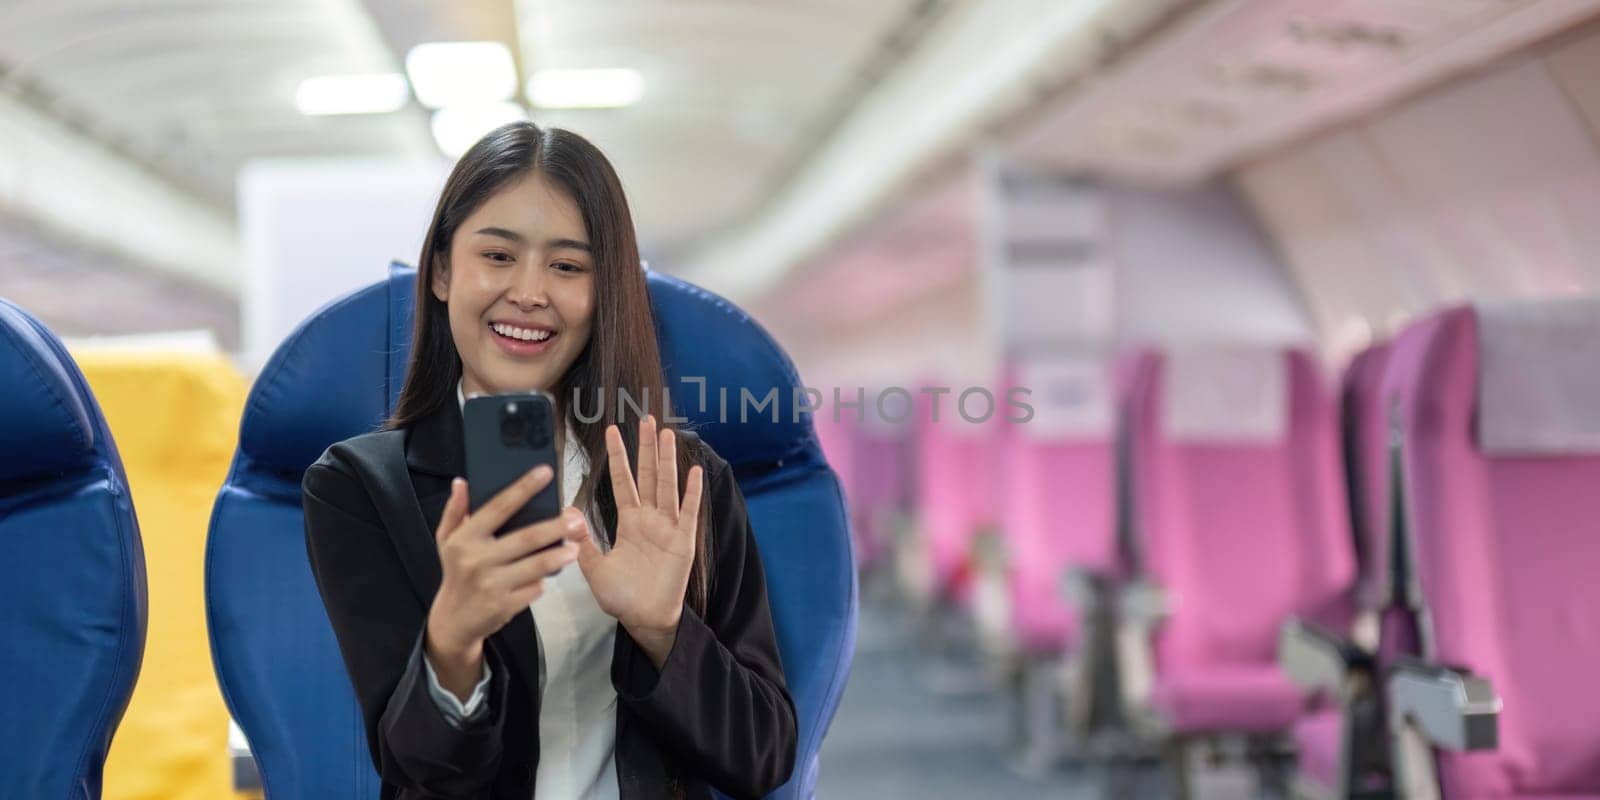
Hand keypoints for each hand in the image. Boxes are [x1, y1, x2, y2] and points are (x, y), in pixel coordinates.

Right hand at [425, 467, 582, 698]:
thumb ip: (455, 510)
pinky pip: (534, 589)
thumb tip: (461, 482)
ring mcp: (492, 585)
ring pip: (537, 566)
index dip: (523, 488)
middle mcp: (477, 560)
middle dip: (557, 527)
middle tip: (577, 519)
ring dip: (561, 556)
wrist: (454, 619)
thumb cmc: (456, 571)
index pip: (498, 507)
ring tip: (575, 547)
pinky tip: (550, 574)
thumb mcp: (446, 539)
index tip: (546, 472)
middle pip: (527, 538)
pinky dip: (544, 581)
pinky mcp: (504, 606)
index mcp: (465, 538)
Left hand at [572, 415, 703, 667]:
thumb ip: (583, 541)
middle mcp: (650, 519)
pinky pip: (689, 512)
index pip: (622, 482)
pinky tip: (693, 470)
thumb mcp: (594, 569)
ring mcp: (669, 528)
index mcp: (629, 522)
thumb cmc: (622, 596)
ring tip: (667, 434)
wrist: (644, 619)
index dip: (619, 457)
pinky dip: (692, 492)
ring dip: (667, 461)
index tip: (613, 431)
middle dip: (647, 448)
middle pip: (648, 475)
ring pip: (667, 486)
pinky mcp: (684, 542)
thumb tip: (567, 512)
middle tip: (647, 419)